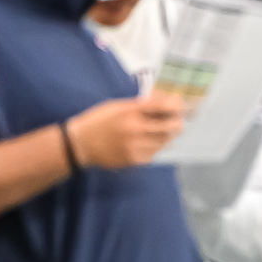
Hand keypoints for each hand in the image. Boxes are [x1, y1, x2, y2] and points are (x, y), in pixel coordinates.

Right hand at [66, 94, 183, 170]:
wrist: (81, 145)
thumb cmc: (99, 121)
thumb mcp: (118, 106)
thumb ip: (141, 105)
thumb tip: (165, 100)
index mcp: (130, 112)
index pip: (162, 107)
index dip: (176, 105)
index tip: (180, 104)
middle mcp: (136, 130)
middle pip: (170, 128)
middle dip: (176, 122)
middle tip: (177, 119)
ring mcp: (136, 147)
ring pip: (164, 142)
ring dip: (166, 135)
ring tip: (158, 130)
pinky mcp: (135, 161)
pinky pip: (154, 153)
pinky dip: (155, 146)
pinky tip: (146, 141)